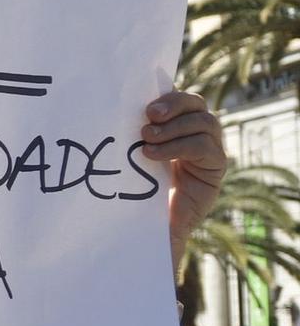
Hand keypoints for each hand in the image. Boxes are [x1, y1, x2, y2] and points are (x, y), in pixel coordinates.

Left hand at [141, 90, 224, 264]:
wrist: (148, 228)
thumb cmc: (135, 191)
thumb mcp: (132, 157)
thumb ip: (134, 135)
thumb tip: (111, 110)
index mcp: (178, 126)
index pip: (180, 99)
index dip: (168, 96)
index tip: (146, 104)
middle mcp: (197, 134)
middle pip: (197, 104)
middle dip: (175, 104)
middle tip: (150, 115)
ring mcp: (210, 150)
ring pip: (205, 122)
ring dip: (173, 127)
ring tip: (146, 139)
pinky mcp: (215, 168)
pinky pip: (205, 147)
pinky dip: (178, 146)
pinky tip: (153, 154)